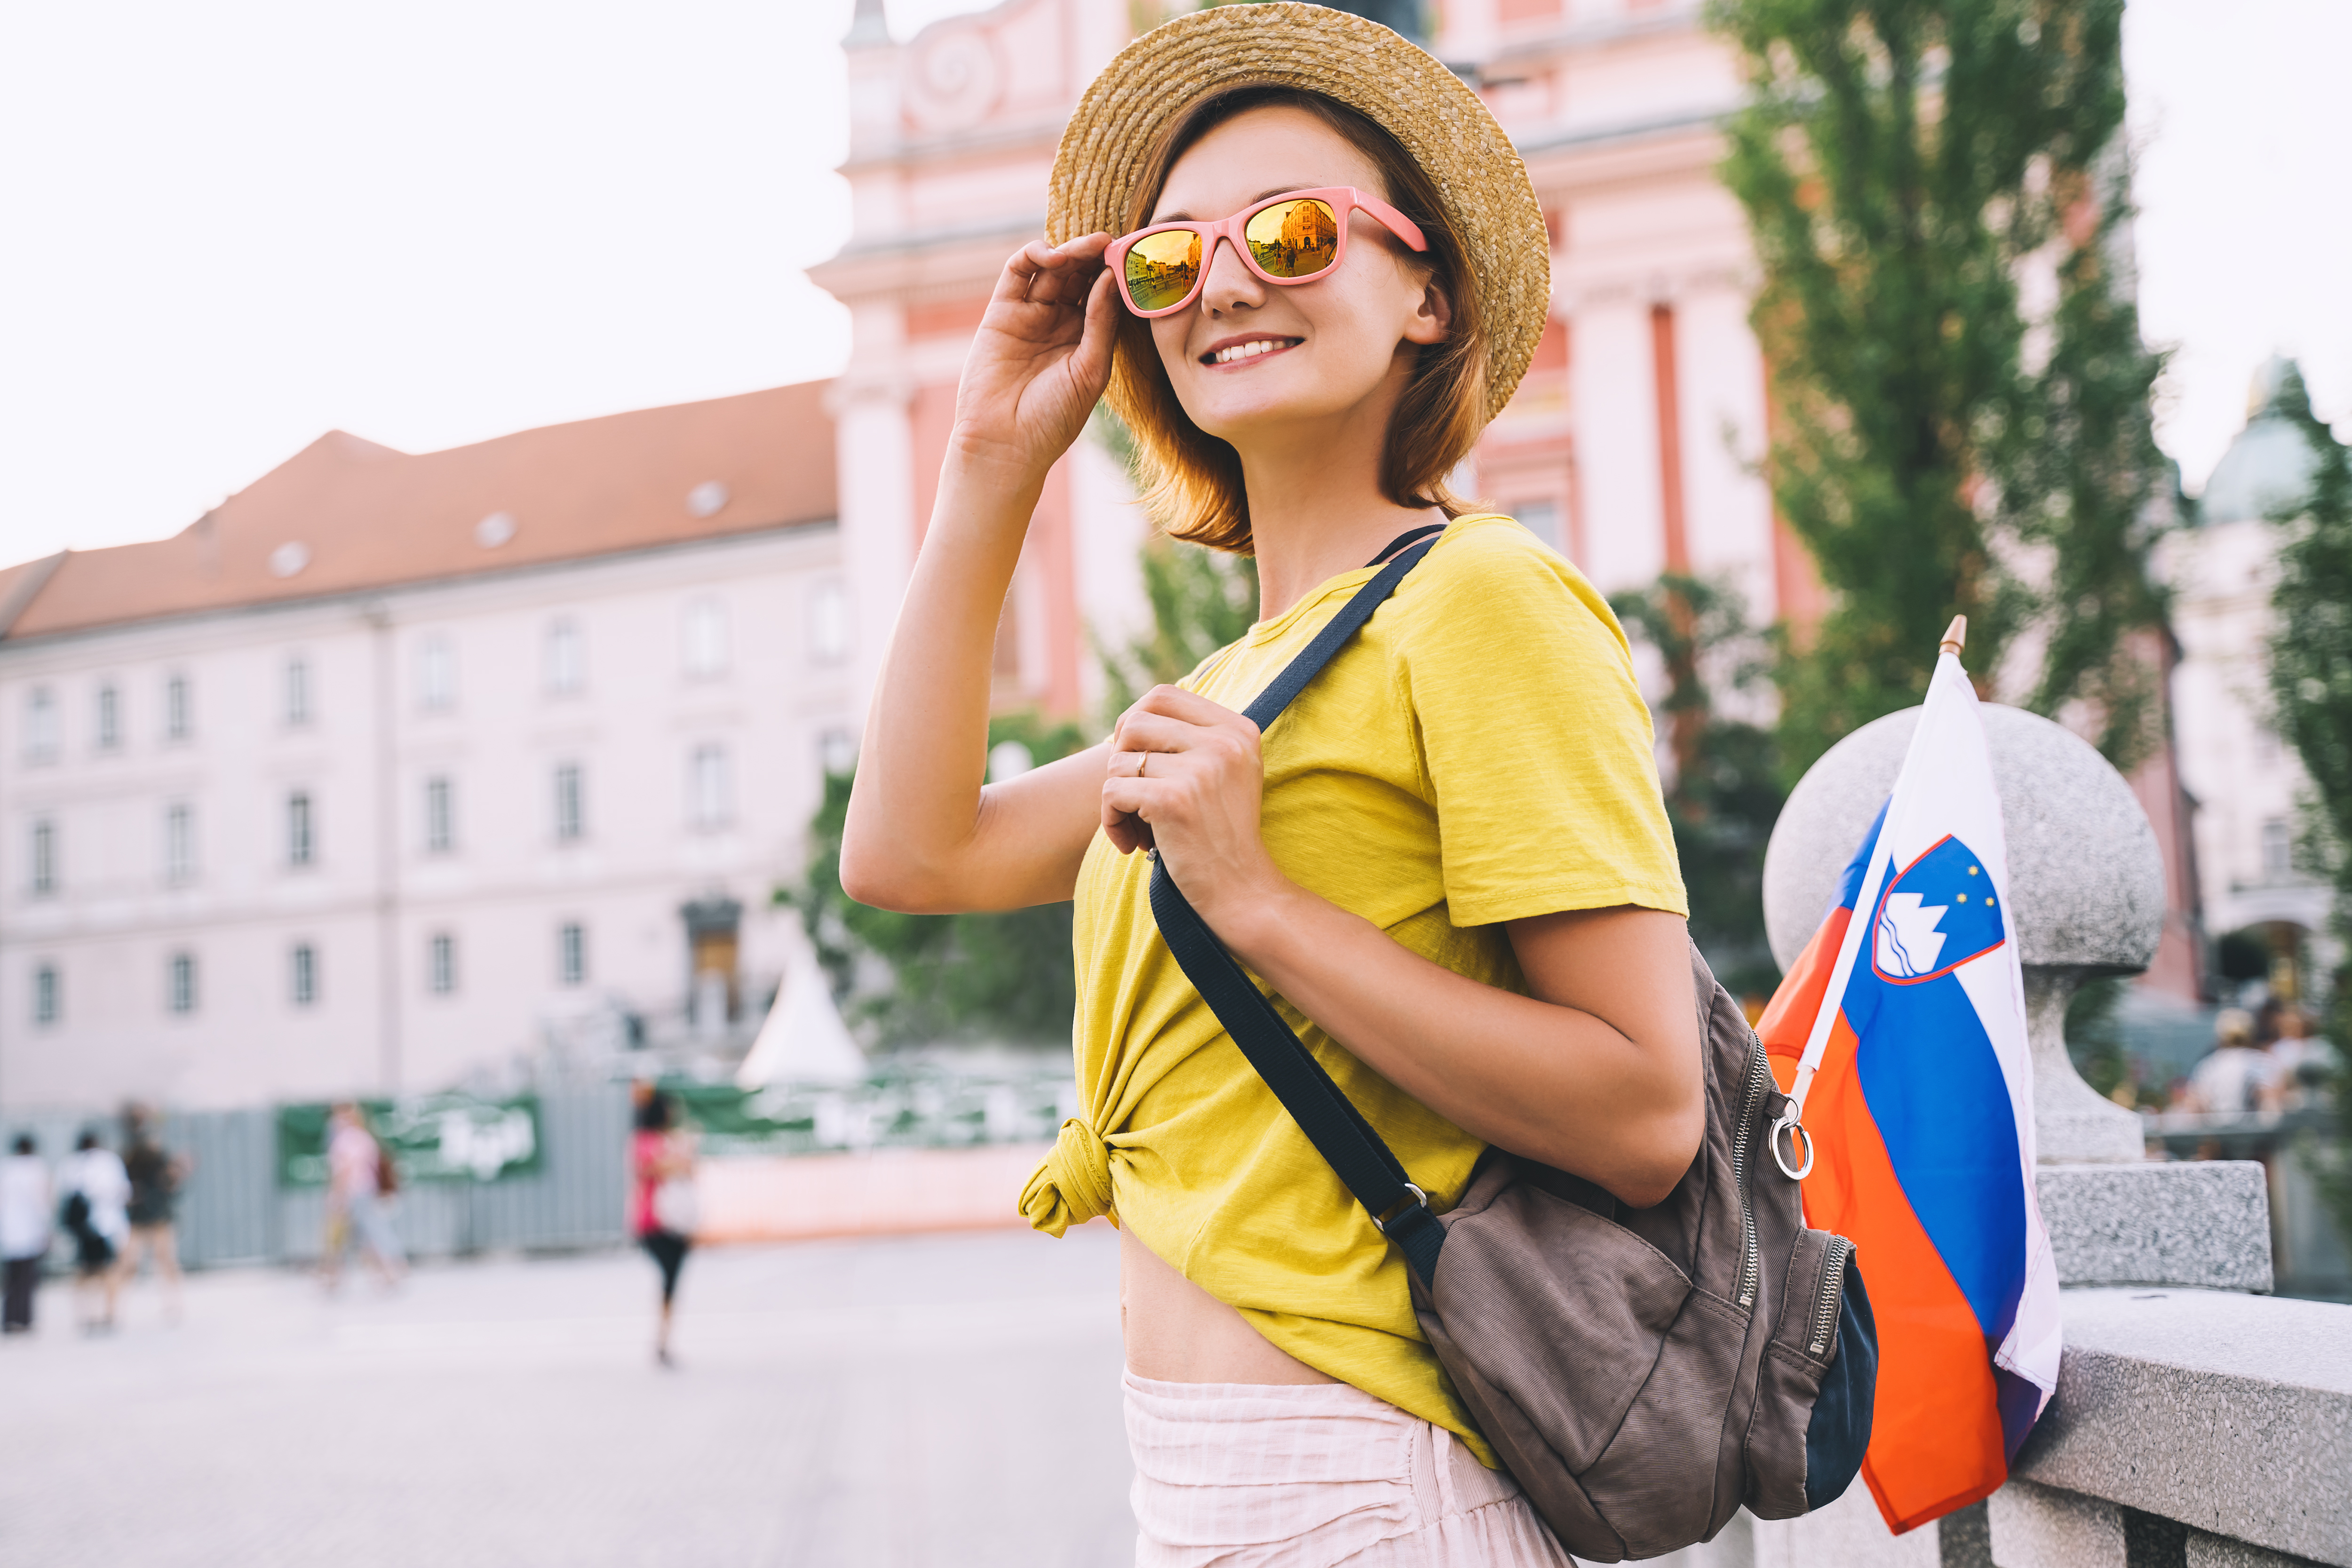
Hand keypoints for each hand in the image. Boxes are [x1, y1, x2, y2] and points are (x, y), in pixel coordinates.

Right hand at [951, 234, 1119, 481]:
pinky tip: (1056, 255)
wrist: (1005, 444)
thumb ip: (1102, 322)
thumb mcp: (1090, 369)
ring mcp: (1030, 314)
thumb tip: (1112, 276)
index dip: (1117, 272)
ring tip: (1090, 245)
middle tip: (1113, 241)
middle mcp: (1059, 322)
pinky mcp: (1002, 312)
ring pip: (1053, 268)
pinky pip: (1018, 273)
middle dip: (1096, 255)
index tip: (1136, 255)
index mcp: (1087, 337)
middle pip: (1080, 274)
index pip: (1104, 293)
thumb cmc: (1054, 418)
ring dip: (1071, 251)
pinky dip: (1036, 255)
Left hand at [1101, 687, 1290, 931]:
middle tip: (1132, 795)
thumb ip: (1192, 740)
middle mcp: (1224, 742)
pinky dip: (1112, 822)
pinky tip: (1133, 845)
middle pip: (1134, 721)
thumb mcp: (1225, 775)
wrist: (1243, 892)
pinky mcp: (1174, 799)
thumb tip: (1128, 720)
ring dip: (1116, 800)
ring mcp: (1201, 769)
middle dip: (1120, 760)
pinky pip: (1112, 792)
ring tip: (1139, 829)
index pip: (1163, 695)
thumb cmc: (1222, 837)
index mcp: (1238, 729)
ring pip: (1119, 761)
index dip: (1134, 723)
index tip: (1137, 761)